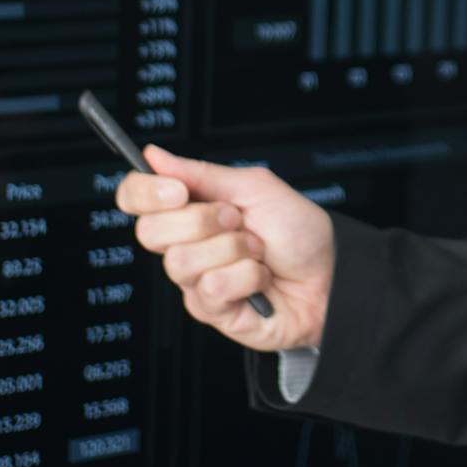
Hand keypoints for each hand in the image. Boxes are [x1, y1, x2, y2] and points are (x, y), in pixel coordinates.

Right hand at [115, 145, 334, 352]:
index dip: (144, 193)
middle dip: (202, 220)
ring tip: (257, 251)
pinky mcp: (211, 311)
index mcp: (190, 209)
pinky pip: (212, 288)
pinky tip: (261, 278)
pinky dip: (247, 277)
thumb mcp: (255, 187)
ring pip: (181, 262)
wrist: (331, 274)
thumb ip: (201, 173)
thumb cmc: (298, 232)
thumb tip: (153, 155)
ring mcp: (194, 281)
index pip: (135, 198)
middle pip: (150, 232)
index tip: (178, 191)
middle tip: (237, 219)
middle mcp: (186, 244)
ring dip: (233, 250)